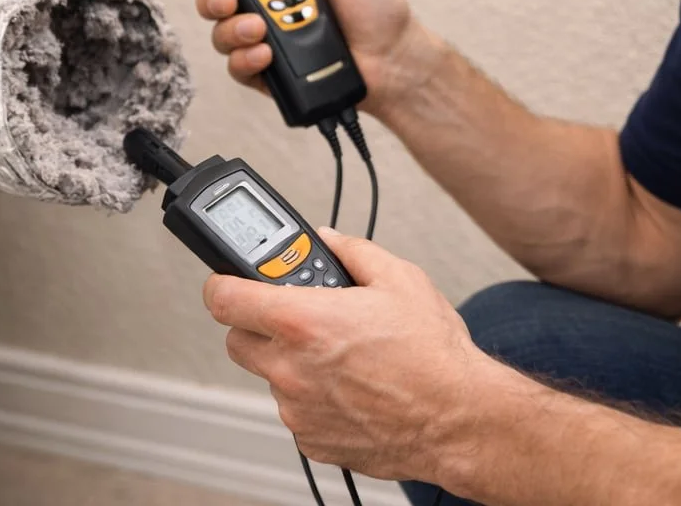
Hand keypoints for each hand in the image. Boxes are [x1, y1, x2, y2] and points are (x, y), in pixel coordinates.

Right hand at [182, 0, 441, 117]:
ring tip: (260, 29)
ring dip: (231, 29)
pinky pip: (238, 68)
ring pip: (221, 34)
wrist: (395, 58)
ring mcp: (266, 41)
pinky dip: (244, 60)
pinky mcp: (269, 74)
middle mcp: (267, 6)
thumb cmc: (380, 9)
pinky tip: (265, 54)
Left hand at [202, 229, 502, 481]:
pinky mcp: (311, 439)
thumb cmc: (433, 355)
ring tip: (342, 356)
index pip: (223, 298)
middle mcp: (290, 368)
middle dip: (259, 324)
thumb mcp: (401, 280)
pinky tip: (351, 387)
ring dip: (292, 363)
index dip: (222, 283)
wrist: (457, 418)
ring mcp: (297, 408)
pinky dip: (313, 397)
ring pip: (270, 377)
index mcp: (303, 321)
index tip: (230, 279)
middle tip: (296, 317)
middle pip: (237, 339)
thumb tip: (330, 241)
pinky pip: (296, 410)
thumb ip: (354, 252)